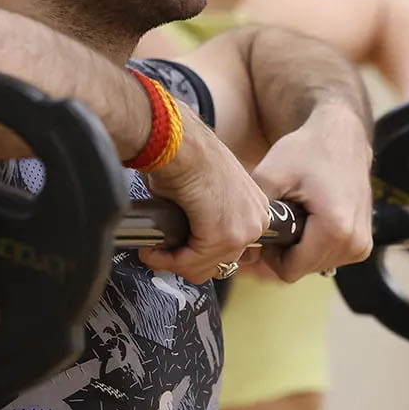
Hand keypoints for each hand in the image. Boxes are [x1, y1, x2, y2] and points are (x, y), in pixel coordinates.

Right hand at [140, 117, 276, 284]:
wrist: (179, 142)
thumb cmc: (185, 157)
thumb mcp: (205, 193)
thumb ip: (205, 219)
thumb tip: (184, 241)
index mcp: (255, 208)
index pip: (232, 251)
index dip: (200, 255)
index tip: (176, 251)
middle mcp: (256, 220)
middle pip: (220, 264)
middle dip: (185, 263)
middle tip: (160, 253)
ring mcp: (242, 230)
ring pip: (203, 267)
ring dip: (172, 263)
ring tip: (152, 251)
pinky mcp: (221, 235)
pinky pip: (189, 262)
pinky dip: (166, 260)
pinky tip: (152, 250)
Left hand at [250, 99, 375, 281]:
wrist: (343, 137)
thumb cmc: (308, 151)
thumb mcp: (271, 174)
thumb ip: (253, 212)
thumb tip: (239, 244)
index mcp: (335, 230)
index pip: (289, 271)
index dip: (271, 254)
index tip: (270, 228)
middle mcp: (355, 243)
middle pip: (302, 270)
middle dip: (287, 249)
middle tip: (285, 216)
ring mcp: (362, 246)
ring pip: (315, 266)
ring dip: (301, 247)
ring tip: (301, 214)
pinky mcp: (364, 244)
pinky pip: (329, 258)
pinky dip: (316, 244)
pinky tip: (313, 218)